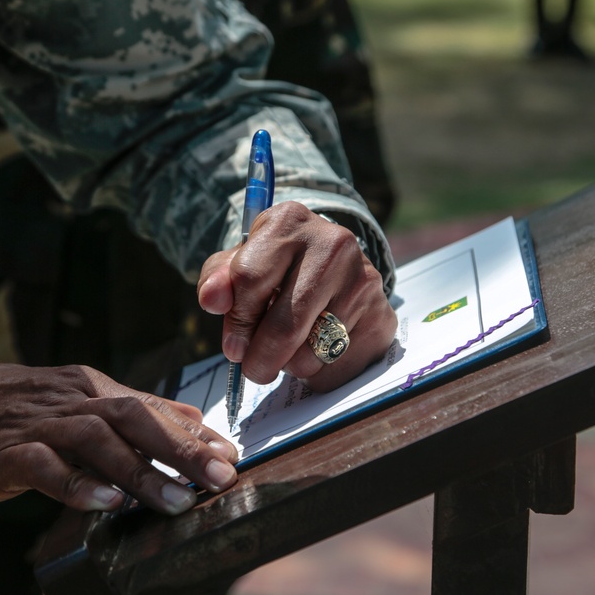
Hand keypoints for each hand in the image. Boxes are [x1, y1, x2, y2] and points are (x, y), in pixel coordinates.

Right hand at [0, 358, 238, 514]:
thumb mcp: (68, 399)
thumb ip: (123, 411)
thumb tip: (187, 419)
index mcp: (87, 386)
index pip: (152, 405)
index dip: (195, 431)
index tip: (232, 455)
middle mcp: (69, 399)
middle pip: (136, 417)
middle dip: (183, 448)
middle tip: (221, 477)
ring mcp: (36, 424)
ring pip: (99, 441)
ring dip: (142, 472)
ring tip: (178, 501)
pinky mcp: (4, 452)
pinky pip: (46, 468)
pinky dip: (78, 485)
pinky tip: (106, 504)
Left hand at [197, 202, 396, 391]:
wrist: (335, 268)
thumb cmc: (276, 267)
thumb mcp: (241, 264)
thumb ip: (218, 281)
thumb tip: (212, 300)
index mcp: (289, 222)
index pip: (250, 279)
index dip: (236, 321)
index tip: (233, 343)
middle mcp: (333, 244)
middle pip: (284, 327)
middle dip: (259, 359)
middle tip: (253, 367)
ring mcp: (363, 281)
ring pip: (310, 355)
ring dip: (290, 365)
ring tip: (291, 345)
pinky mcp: (382, 317)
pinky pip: (336, 369)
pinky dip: (317, 372)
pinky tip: (316, 349)